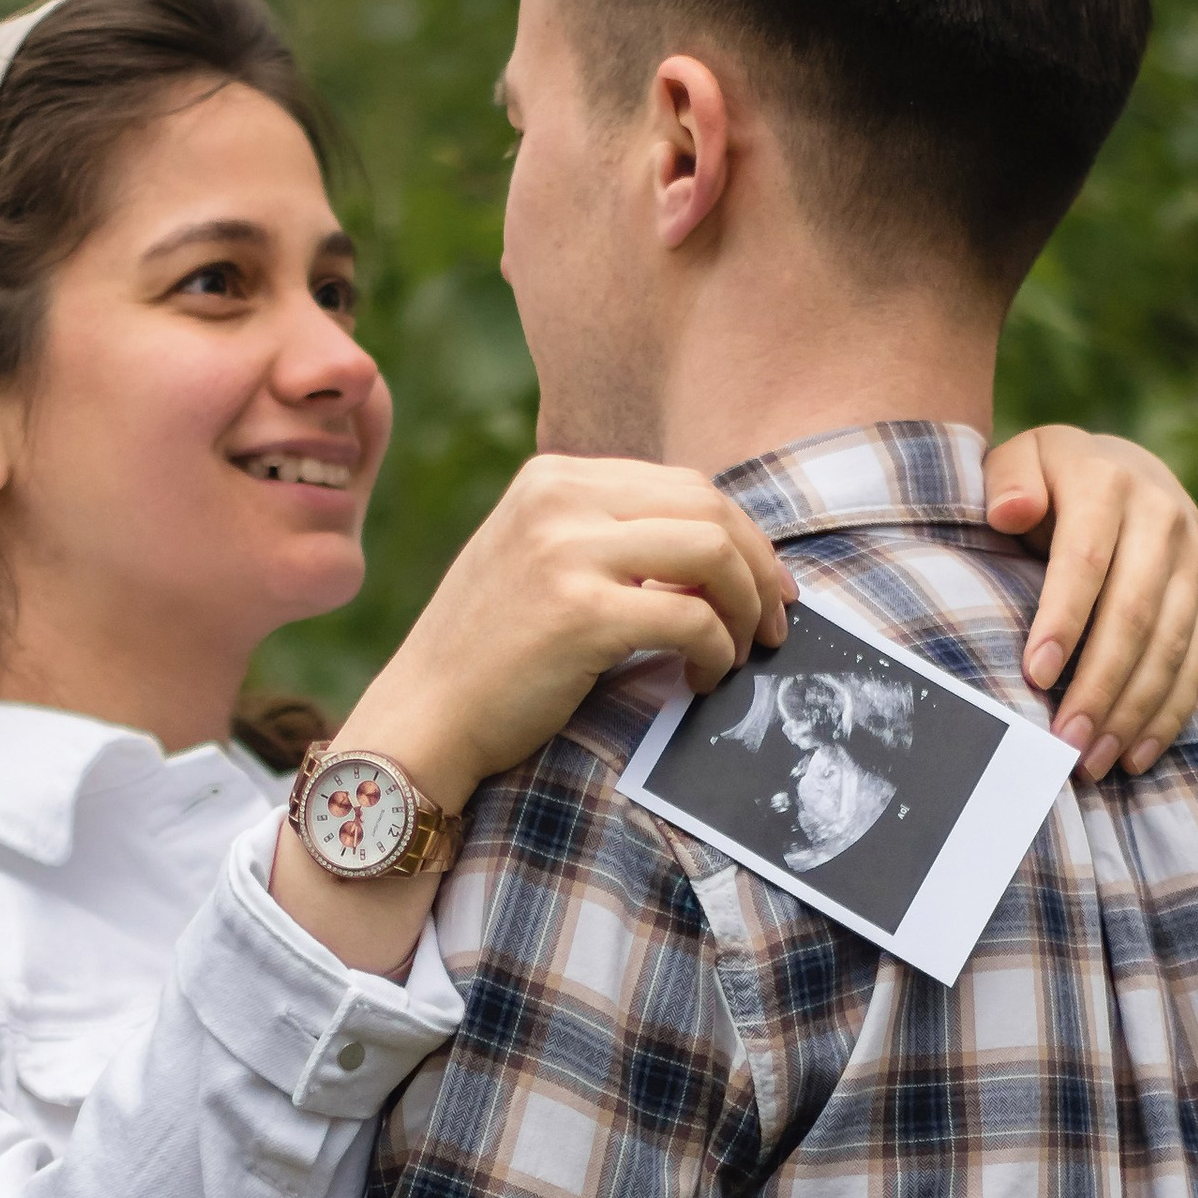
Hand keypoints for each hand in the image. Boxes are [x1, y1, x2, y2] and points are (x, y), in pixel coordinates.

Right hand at [265, 455, 793, 976]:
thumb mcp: (540, 562)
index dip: (741, 536)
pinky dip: (716, 651)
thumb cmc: (489, 658)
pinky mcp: (577, 613)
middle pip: (708, 507)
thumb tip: (713, 553)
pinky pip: (689, 618)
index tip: (765, 587)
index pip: (683, 484)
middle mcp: (557, 498)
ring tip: (744, 652)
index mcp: (552, 477)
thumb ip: (608, 539)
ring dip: (746, 606)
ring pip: (710, 552)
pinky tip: (705, 679)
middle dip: (758, 567)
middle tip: (774, 624)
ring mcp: (565, 551)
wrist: (423, 720)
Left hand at [982, 424, 1197, 777]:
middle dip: (1099, 685)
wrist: (1122, 469)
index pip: (1087, 559)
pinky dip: (1168, 714)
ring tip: (1094, 761)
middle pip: (1134, 614)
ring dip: (1133, 711)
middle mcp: (1163, 519)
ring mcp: (1194, 561)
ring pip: (1170, 646)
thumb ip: (1009, 481)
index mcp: (1108, 483)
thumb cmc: (1048, 480)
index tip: (1034, 675)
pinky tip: (1136, 754)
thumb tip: (1011, 511)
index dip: (1063, 619)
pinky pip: (1197, 663)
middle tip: (1065, 741)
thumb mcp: (1021, 462)